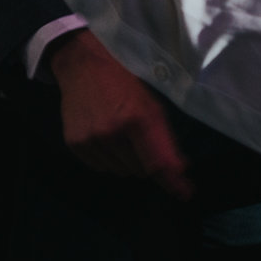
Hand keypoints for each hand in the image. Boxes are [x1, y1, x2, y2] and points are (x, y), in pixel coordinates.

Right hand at [49, 29, 190, 198]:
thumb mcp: (150, 104)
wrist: (83, 66)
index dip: (173, 182)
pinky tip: (103, 138)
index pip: (158, 162)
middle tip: (138, 139)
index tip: (185, 194)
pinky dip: (107, 159)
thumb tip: (179, 170)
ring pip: (120, 171)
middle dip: (145, 161)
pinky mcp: (75, 144)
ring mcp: (91, 139)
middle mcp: (113, 132)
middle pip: (140, 171)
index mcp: (137, 118)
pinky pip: (100, 168)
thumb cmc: (123, 83)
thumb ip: (165, 138)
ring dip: (125, 161)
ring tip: (118, 135)